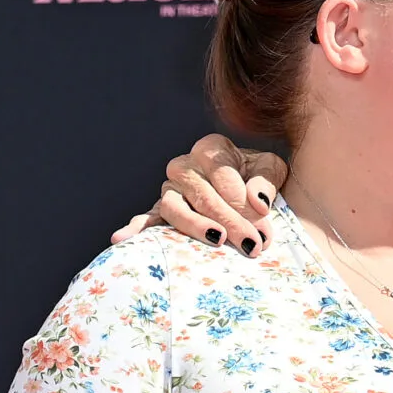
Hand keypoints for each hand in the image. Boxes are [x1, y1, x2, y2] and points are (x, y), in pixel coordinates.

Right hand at [110, 134, 285, 255]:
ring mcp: (170, 189)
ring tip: (217, 240)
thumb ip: (267, 180)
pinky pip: (146, 219)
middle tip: (252, 244)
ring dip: (196, 226)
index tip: (261, 219)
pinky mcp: (160, 211)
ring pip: (175, 208)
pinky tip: (121, 239)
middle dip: (229, 220)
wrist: (248, 194)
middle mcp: (184, 165)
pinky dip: (134, 229)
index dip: (241, 197)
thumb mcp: (272, 170)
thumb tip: (257, 203)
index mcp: (210, 148)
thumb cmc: (258, 177)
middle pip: (202, 195)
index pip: (221, 172)